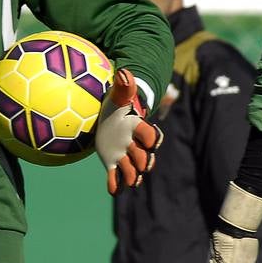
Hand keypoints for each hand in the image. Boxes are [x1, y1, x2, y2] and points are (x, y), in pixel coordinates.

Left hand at [94, 68, 161, 194]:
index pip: (150, 136)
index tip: (148, 140)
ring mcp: (125, 155)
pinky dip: (116, 185)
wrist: (110, 118)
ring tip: (131, 182)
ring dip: (133, 175)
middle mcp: (134, 145)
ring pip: (133, 169)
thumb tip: (124, 73)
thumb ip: (124, 87)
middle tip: (140, 164)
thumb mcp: (118, 96)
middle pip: (144, 156)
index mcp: (138, 129)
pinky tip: (114, 190)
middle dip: (143, 160)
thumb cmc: (117, 105)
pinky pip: (116, 177)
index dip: (151, 138)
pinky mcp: (113, 163)